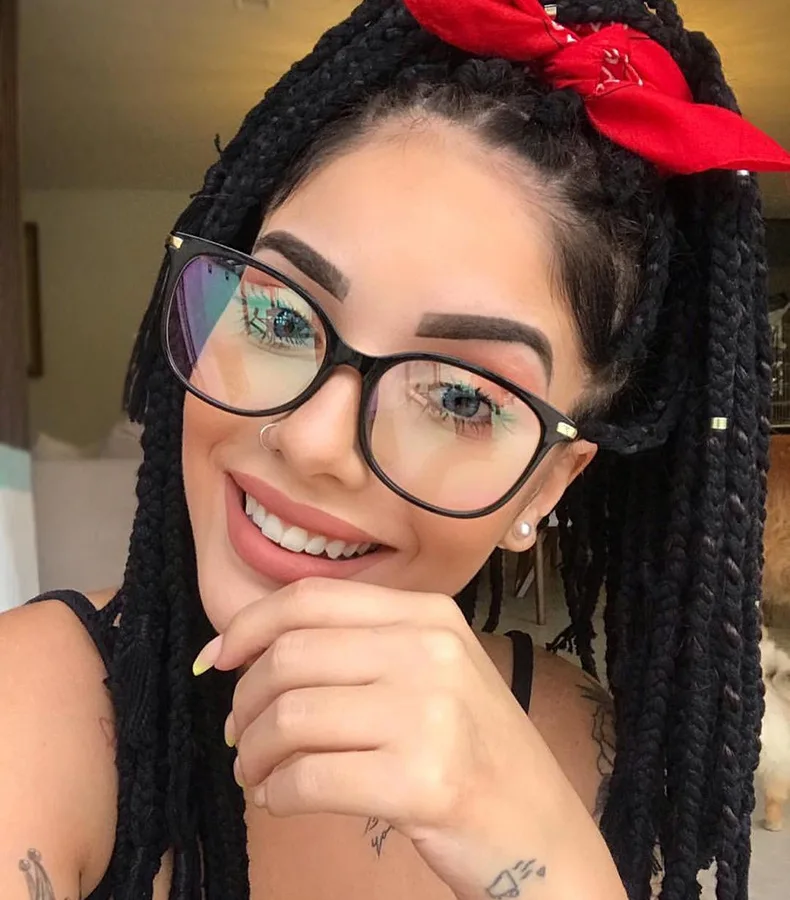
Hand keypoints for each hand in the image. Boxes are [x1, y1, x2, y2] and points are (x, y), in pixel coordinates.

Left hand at [195, 577, 624, 899]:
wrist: (542, 833)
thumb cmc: (472, 750)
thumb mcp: (429, 673)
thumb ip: (356, 648)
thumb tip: (248, 648)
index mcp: (429, 615)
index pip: (311, 600)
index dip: (248, 626)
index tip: (217, 661)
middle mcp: (431, 652)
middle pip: (291, 657)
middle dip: (245, 700)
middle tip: (240, 735)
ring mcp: (430, 715)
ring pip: (290, 717)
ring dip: (255, 753)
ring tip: (258, 773)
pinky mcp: (421, 782)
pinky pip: (307, 779)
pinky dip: (277, 794)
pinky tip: (283, 800)